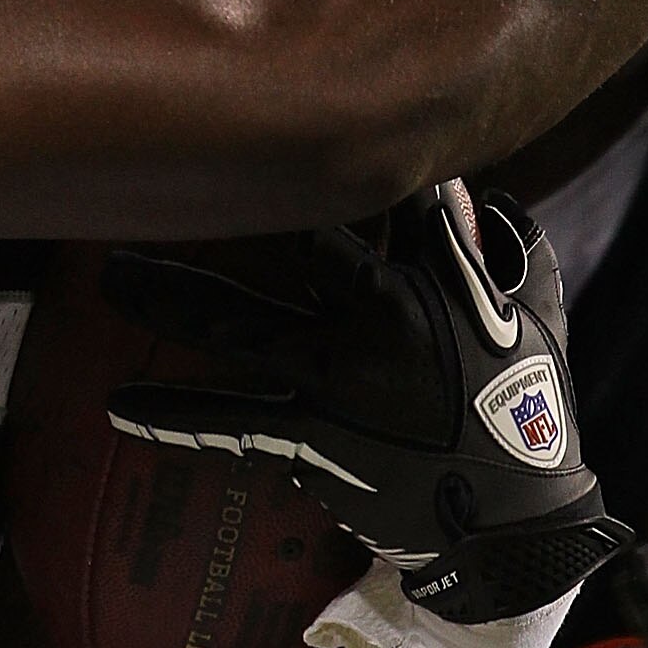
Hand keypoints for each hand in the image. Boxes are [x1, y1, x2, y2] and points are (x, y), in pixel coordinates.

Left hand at [99, 182, 627, 623]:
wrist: (511, 527)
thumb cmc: (531, 413)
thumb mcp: (536, 312)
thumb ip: (505, 246)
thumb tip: (478, 189)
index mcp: (428, 285)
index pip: (376, 203)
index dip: (331, 161)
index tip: (278, 120)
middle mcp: (371, 327)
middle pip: (286, 251)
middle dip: (222, 215)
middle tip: (155, 187)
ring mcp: (333, 385)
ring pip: (238, 326)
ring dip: (171, 300)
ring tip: (110, 280)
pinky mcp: (309, 442)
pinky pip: (230, 424)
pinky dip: (174, 417)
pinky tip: (118, 407)